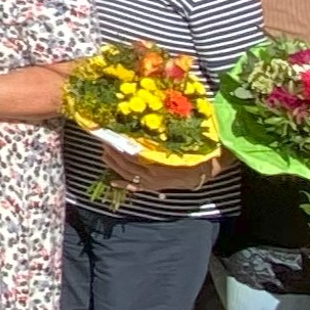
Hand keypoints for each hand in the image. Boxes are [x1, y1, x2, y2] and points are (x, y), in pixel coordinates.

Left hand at [97, 143, 213, 192]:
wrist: (205, 170)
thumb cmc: (195, 152)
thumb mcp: (178, 141)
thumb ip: (162, 136)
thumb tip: (150, 121)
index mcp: (158, 162)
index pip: (132, 154)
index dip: (118, 147)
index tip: (109, 137)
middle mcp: (152, 175)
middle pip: (127, 164)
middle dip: (113, 154)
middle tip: (103, 143)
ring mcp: (152, 183)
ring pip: (128, 175)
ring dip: (114, 165)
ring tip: (104, 155)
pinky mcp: (154, 187)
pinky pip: (136, 187)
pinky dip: (123, 185)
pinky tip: (112, 182)